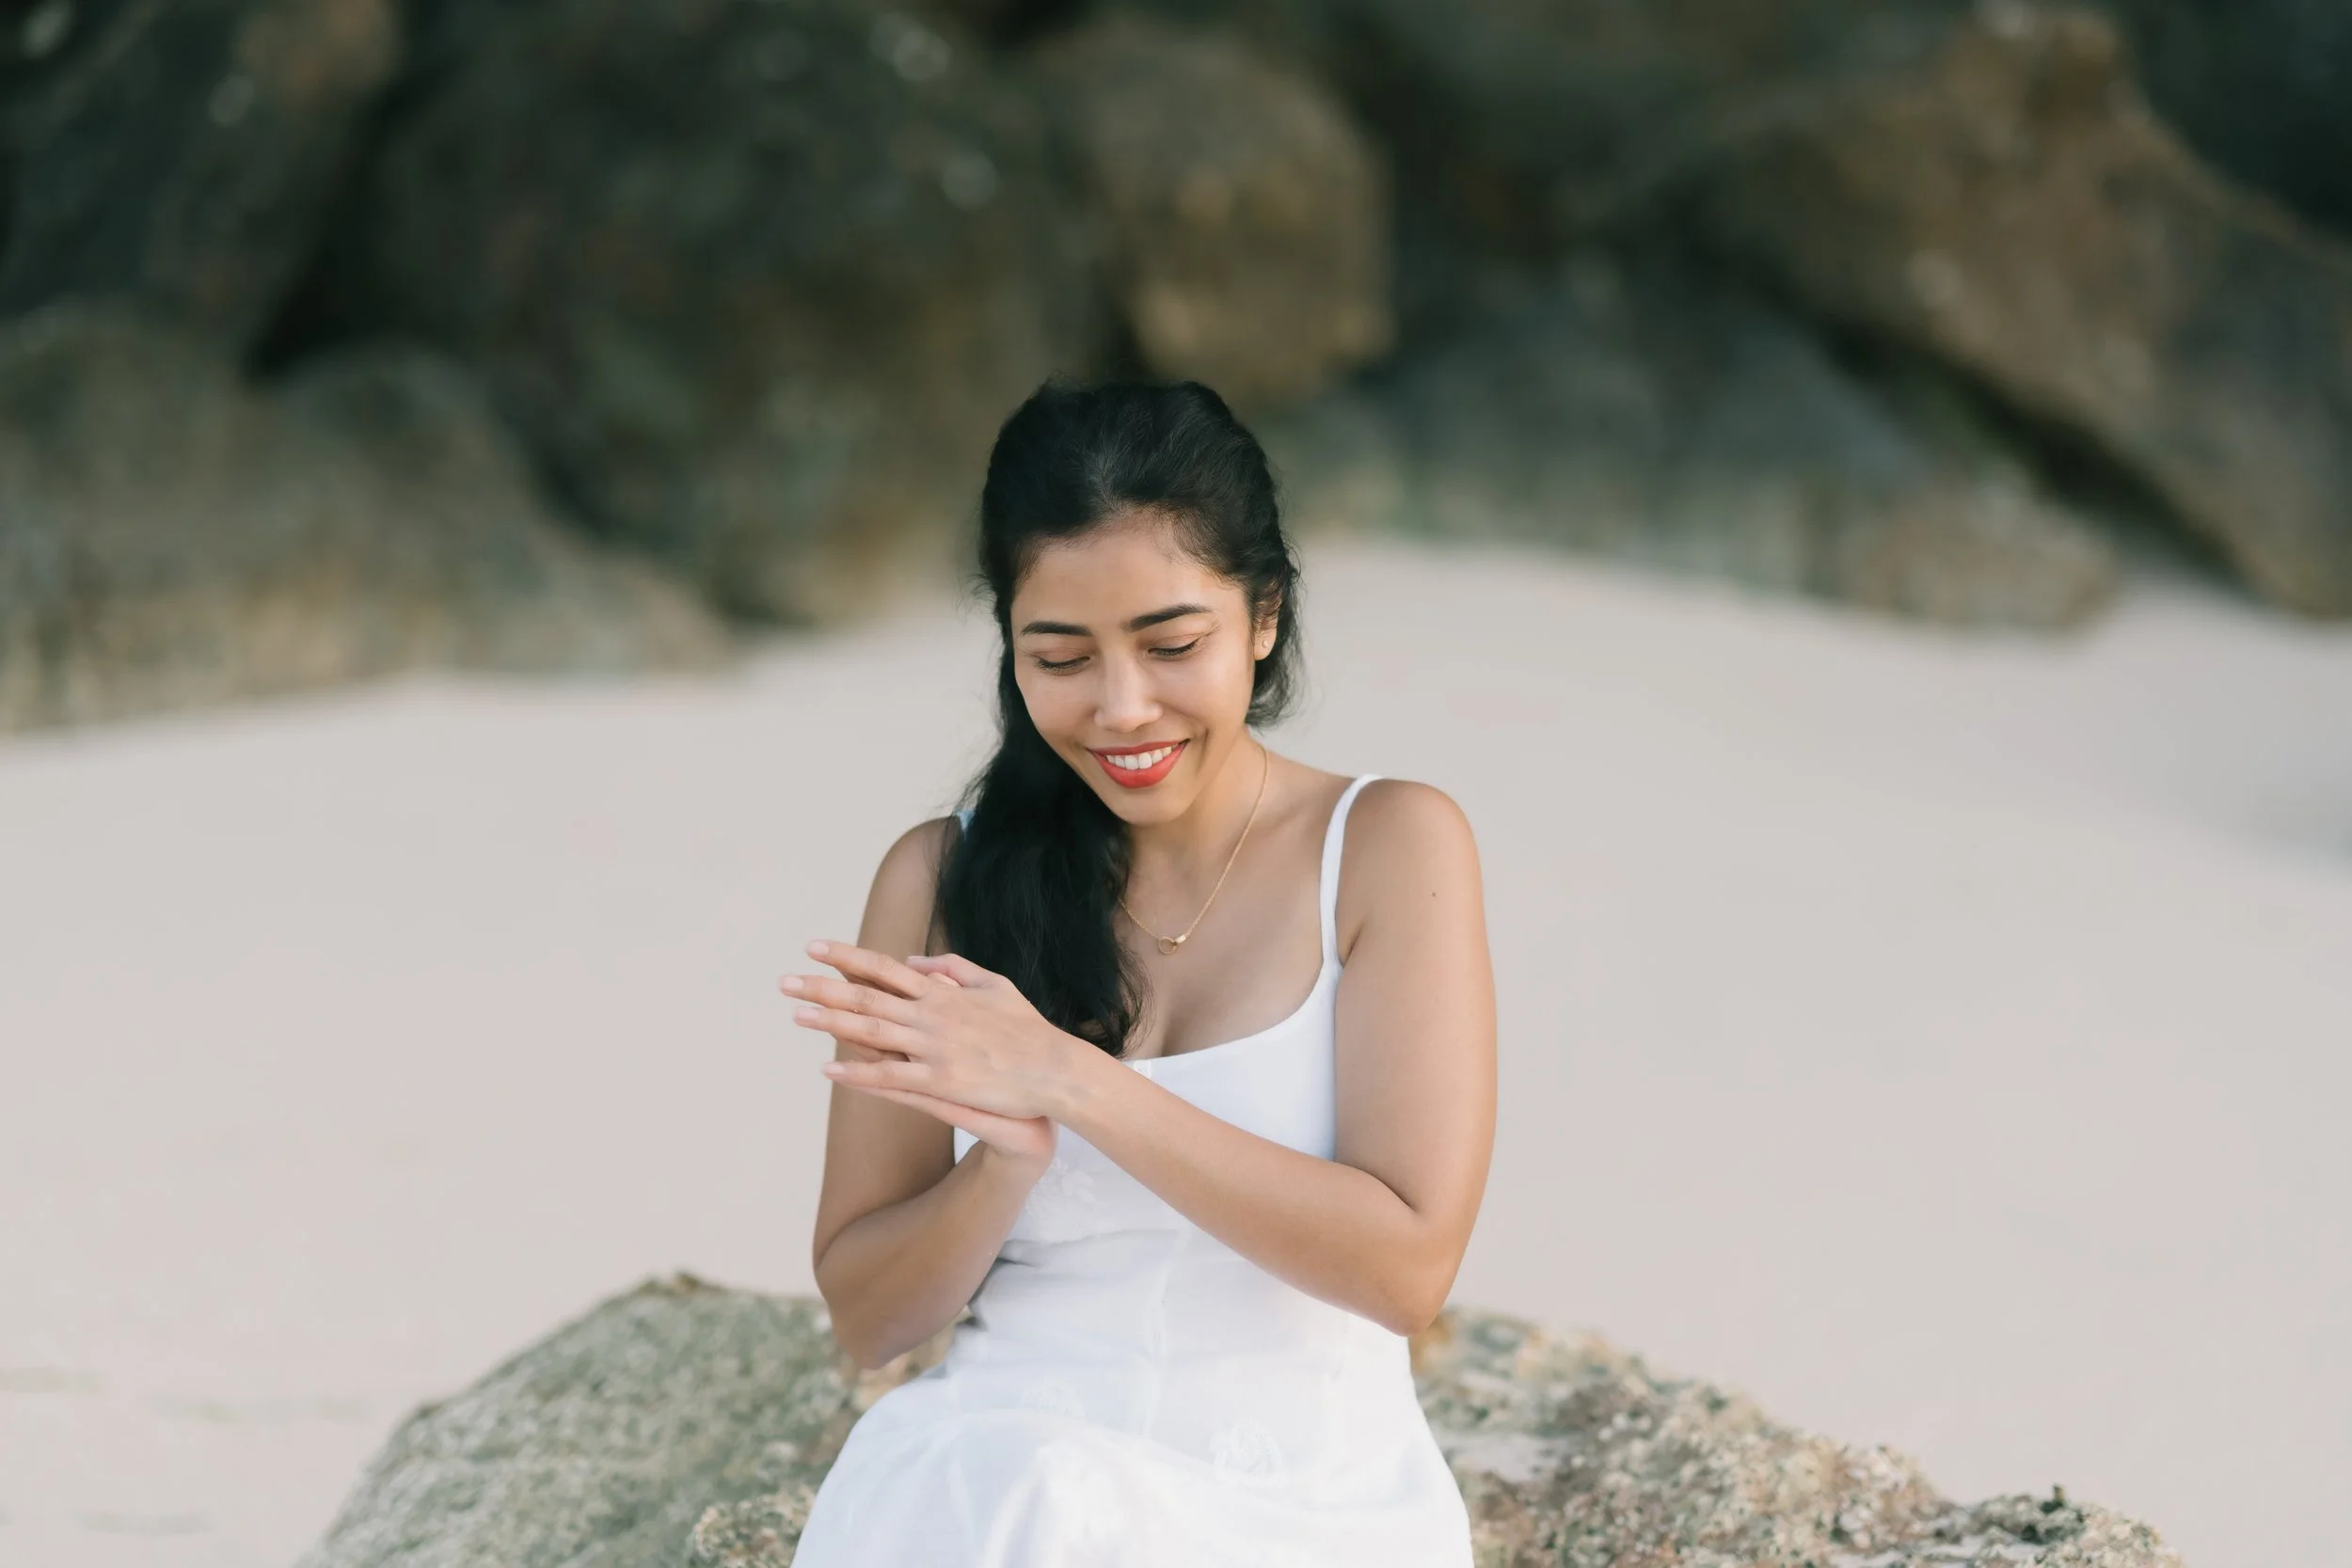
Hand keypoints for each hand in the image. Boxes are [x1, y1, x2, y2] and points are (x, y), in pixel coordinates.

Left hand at [783, 940, 1082, 1163]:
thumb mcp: (996, 984)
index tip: (814, 948)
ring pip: (872, 1033)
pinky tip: (828, 1070)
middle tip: (786, 982)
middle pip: (868, 997)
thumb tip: (914, 960)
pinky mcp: (941, 1082)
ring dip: (830, 1024)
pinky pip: (890, 1077)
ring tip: (796, 1015)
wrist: (1055, 1070)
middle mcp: (933, 1015)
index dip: (847, 957)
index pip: (885, 968)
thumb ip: (954, 969)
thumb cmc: (1028, 1029)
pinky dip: (857, 1074)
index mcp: (943, 992)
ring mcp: (935, 1049)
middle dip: (823, 989)